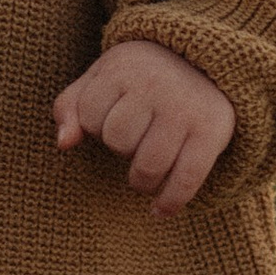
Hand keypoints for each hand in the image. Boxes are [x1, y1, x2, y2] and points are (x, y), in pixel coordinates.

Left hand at [54, 38, 235, 214]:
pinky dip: (170, 202)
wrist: (205, 63)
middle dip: (121, 148)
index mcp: (124, 68)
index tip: (113, 117)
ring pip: (148, 166)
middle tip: (137, 138)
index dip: (95, 126)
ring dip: (141, 180)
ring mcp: (185, 110)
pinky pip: (186, 180)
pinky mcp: (211, 132)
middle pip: (118, 141)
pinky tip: (159, 211)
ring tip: (145, 172)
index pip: (89, 115)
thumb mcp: (101, 77)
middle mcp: (156, 86)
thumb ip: (71, 106)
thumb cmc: (140, 75)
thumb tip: (64, 144)